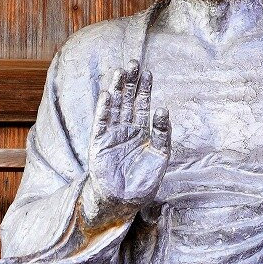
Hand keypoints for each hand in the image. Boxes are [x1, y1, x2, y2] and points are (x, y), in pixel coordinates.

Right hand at [86, 60, 170, 222]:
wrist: (124, 200)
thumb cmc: (144, 180)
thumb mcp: (160, 155)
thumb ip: (163, 134)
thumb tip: (163, 110)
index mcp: (141, 131)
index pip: (142, 104)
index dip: (145, 89)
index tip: (148, 72)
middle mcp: (126, 129)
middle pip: (127, 100)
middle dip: (130, 82)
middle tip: (133, 63)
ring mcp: (112, 134)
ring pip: (114, 107)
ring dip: (116, 89)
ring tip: (119, 71)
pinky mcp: (99, 143)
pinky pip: (101, 122)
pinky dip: (104, 109)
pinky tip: (106, 94)